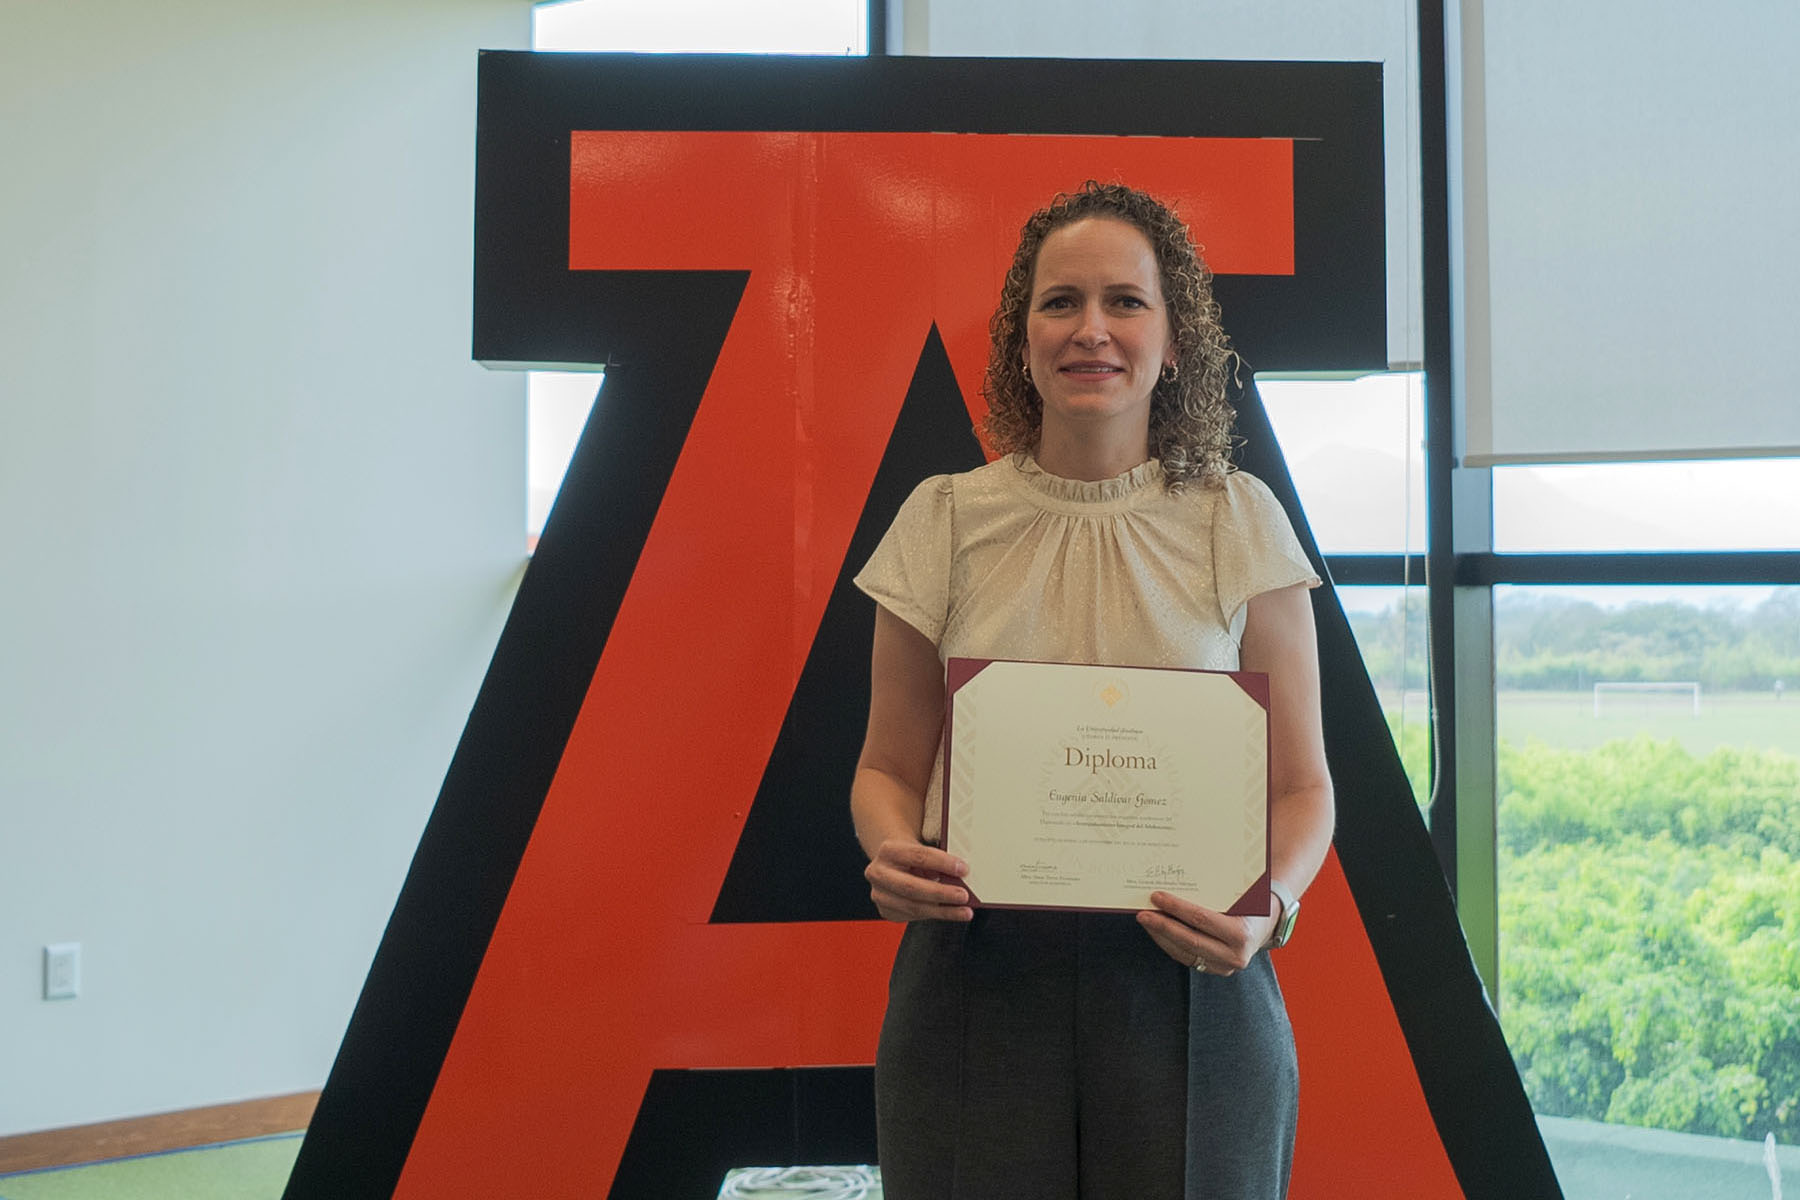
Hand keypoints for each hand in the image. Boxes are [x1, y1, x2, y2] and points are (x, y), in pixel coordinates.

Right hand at [864, 839, 973, 922]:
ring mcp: (880, 894)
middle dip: (940, 893)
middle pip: (911, 887)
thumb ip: (938, 861)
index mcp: (888, 850)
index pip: (918, 856)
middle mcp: (878, 873)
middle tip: (963, 896)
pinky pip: (913, 916)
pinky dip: (935, 915)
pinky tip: (950, 913)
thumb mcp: (923, 850)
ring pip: (913, 907)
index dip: (942, 863)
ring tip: (964, 911)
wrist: (893, 864)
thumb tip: (961, 876)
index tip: (963, 869)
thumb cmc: (913, 856)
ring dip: (942, 910)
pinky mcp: (886, 910)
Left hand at [1136, 891, 1277, 975]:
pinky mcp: (1216, 970)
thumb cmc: (1251, 901)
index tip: (1157, 897)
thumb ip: (1213, 889)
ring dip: (1162, 936)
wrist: (1267, 923)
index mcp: (1242, 934)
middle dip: (1163, 926)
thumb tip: (1175, 876)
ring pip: (1185, 952)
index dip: (1176, 908)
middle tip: (1143, 913)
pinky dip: (1170, 944)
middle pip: (1190, 940)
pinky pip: (1187, 958)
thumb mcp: (1238, 893)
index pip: (1201, 920)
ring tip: (1146, 920)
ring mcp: (1225, 967)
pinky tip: (1158, 931)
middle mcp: (1235, 955)